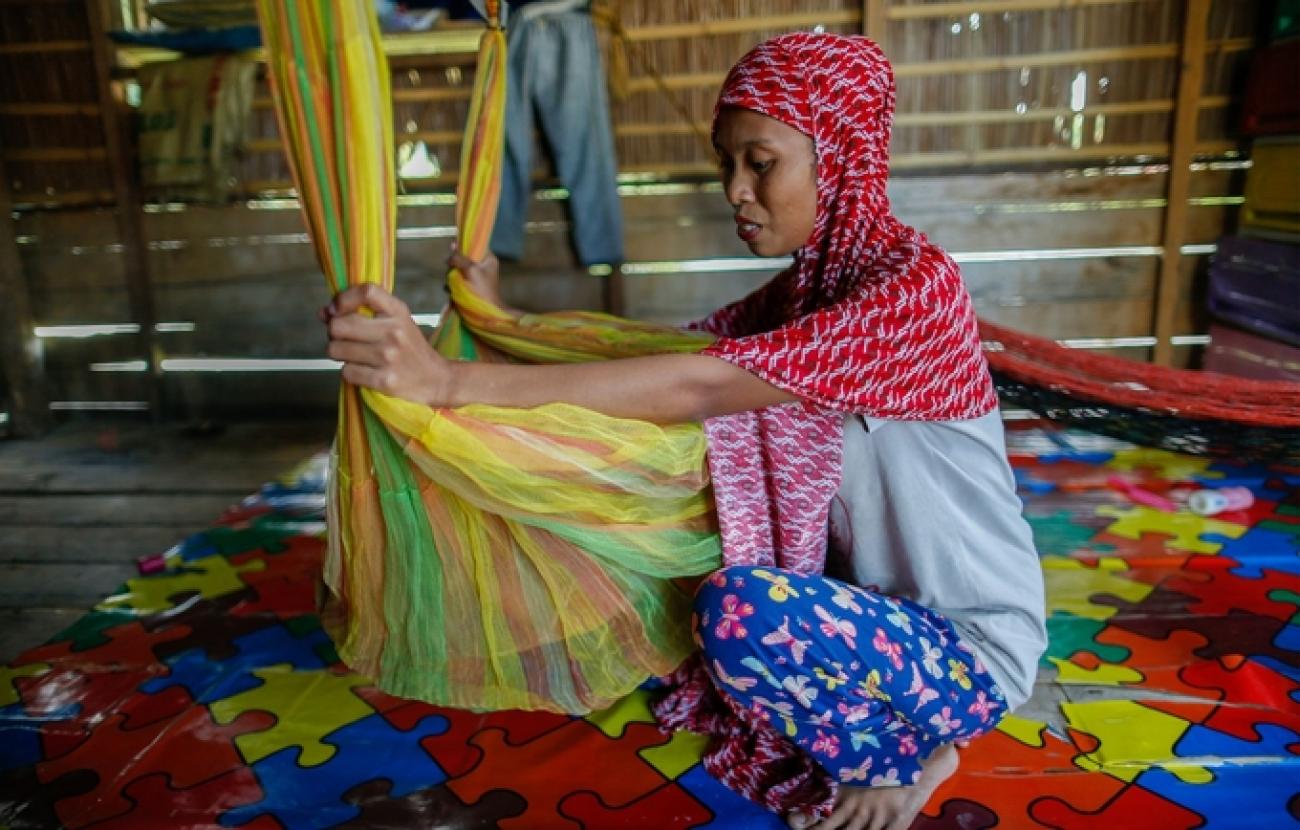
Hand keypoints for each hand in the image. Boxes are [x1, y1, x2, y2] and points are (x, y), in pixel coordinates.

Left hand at [322, 284, 452, 405]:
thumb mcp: (396, 321)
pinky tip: (364, 371)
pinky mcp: (384, 381)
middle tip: (345, 340)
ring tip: (355, 356)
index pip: (366, 291)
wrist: (436, 379)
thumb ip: (362, 313)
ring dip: (339, 355)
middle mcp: (394, 331)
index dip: (343, 299)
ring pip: (336, 350)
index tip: (336, 310)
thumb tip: (323, 312)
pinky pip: (346, 372)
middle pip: (339, 325)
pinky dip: (350, 373)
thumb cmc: (410, 349)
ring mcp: (389, 357)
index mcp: (398, 312)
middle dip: (334, 334)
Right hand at [447, 243, 502, 306]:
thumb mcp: (470, 269)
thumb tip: (451, 248)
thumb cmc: (481, 289)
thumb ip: (459, 258)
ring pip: (458, 269)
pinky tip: (452, 290)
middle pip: (464, 257)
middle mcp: (482, 266)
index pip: (477, 245)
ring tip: (453, 283)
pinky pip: (457, 280)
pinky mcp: (468, 287)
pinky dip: (453, 285)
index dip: (465, 245)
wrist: (485, 313)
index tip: (454, 247)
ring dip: (453, 275)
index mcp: (488, 259)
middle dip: (456, 264)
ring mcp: (474, 277)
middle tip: (453, 270)